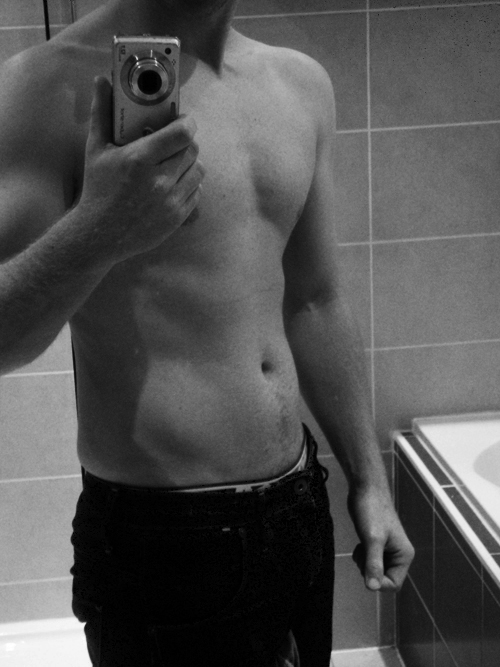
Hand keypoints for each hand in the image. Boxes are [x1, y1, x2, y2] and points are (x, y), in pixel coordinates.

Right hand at [77, 76, 204, 263]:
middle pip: (193, 149)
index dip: (187, 123)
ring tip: (175, 162)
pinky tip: (173, 183)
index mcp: (139, 159)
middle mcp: (159, 180)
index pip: (182, 133)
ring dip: (190, 163)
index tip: (182, 120)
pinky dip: (189, 185)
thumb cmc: (97, 189)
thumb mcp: (96, 149)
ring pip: (199, 170)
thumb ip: (102, 113)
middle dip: (186, 141)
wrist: (100, 234)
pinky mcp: (178, 217)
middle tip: (175, 141)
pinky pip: (197, 192)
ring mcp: (170, 201)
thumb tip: (102, 80)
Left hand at [348, 486, 414, 591]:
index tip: (366, 569)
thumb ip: (373, 564)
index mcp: (404, 555)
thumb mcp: (372, 540)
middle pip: (383, 579)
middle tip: (363, 553)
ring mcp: (387, 549)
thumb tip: (372, 587)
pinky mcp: (376, 544)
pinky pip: (369, 561)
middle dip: (369, 571)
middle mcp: (398, 554)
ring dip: (364, 564)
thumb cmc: (371, 510)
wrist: (365, 488)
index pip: (393, 584)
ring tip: (361, 547)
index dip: (378, 582)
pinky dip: (362, 557)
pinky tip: (360, 544)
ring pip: (375, 570)